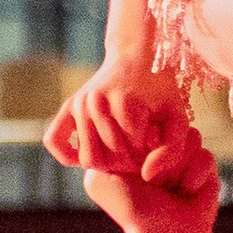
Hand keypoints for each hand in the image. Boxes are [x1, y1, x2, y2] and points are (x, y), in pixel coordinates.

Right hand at [46, 52, 190, 174]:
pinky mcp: (68, 106)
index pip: (132, 157)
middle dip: (127, 163)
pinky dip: (68, 154)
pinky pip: (55, 141)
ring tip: (125, 151)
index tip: (155, 149)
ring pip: (87, 158)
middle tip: (141, 153)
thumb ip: (171, 150)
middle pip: (109, 160)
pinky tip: (90, 151)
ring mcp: (79, 104)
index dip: (146, 160)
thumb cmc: (161, 92)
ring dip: (107, 162)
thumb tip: (146, 176)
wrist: (138, 56)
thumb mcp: (177, 118)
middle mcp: (96, 102)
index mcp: (124, 104)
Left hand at [82, 124, 219, 232]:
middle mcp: (160, 145)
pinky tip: (185, 194)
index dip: (140, 142)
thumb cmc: (132, 209)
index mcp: (135, 144)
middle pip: (169, 125)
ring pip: (190, 136)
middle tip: (151, 182)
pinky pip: (205, 155)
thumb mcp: (100, 179)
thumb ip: (99, 149)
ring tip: (169, 189)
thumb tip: (113, 124)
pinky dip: (193, 177)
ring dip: (176, 167)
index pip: (143, 119)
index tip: (132, 169)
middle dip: (161, 156)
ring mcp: (184, 154)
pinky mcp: (206, 166)